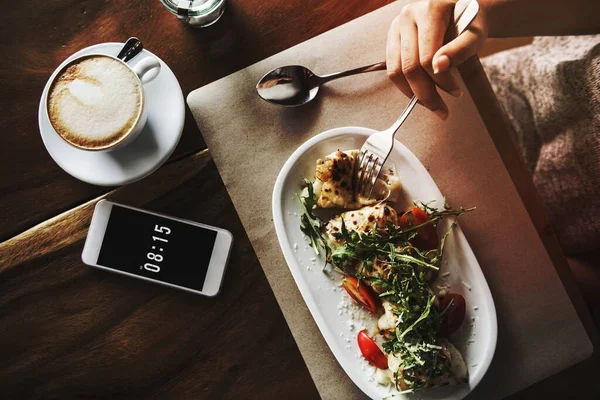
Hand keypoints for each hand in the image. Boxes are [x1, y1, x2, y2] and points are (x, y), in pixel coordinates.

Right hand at [386, 0, 487, 118]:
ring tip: (431, 104)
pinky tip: (420, 92)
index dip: (441, 81)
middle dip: (425, 93)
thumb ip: (460, 49)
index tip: (456, 93)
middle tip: (441, 110)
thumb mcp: (475, 34)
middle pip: (409, 67)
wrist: (462, 9)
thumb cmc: (471, 21)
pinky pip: (392, 69)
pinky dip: (406, 86)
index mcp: (429, 10)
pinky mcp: (392, 38)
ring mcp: (396, 27)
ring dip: (413, 93)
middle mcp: (407, 16)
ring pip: (396, 71)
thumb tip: (439, 67)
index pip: (427, 57)